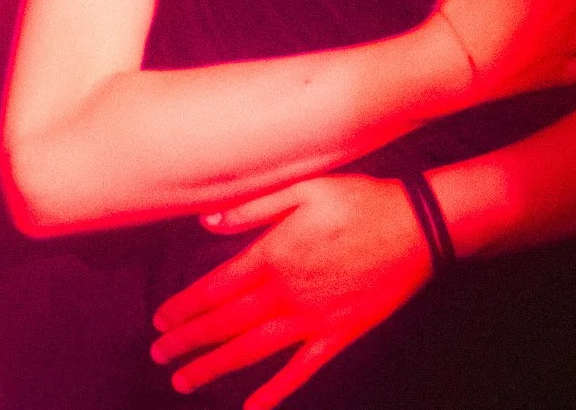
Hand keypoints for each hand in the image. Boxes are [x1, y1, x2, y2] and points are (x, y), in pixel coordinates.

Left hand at [152, 174, 427, 407]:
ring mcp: (312, 319)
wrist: (416, 227)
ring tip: (185, 382)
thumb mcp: (302, 187)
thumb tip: (206, 222)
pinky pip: (301, 370)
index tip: (159, 321)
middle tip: (159, 356)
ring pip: (253, 351)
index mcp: (273, 255)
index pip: (216, 288)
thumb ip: (252, 207)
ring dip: (216, 367)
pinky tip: (255, 408)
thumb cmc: (358, 199)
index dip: (185, 307)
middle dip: (189, 342)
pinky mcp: (338, 336)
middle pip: (226, 323)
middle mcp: (286, 293)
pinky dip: (276, 391)